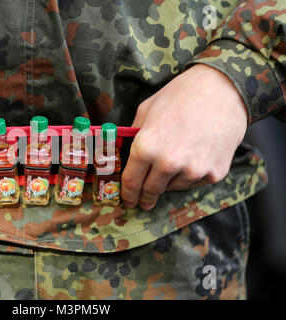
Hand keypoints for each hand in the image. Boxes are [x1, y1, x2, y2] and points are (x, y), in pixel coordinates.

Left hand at [121, 64, 247, 209]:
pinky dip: (189, 175)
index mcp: (146, 147)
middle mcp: (168, 163)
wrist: (223, 89)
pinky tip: (194, 156)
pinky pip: (194, 182)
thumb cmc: (181, 95)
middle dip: (145, 198)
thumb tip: (125, 154)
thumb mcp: (146, 110)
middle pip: (151, 191)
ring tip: (177, 159)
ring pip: (173, 187)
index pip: (131, 182)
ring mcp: (193, 171)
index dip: (127, 194)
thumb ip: (133, 136)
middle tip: (143, 202)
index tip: (127, 200)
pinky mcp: (213, 174)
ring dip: (169, 181)